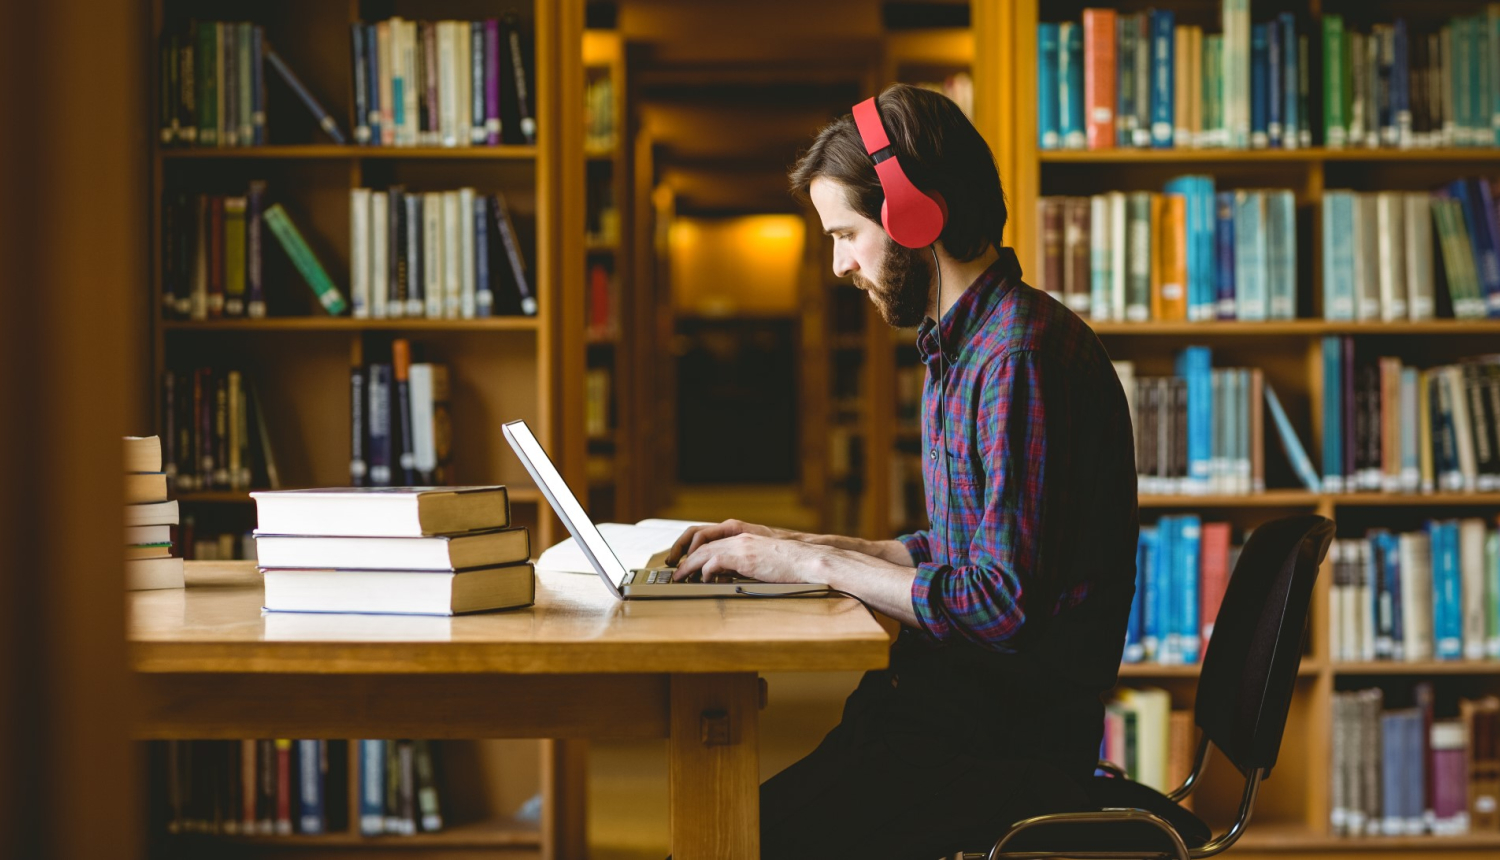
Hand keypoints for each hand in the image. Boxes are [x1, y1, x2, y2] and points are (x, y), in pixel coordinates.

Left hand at [671, 532, 829, 583]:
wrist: (808, 560)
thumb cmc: (790, 563)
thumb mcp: (762, 558)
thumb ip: (743, 561)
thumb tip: (727, 574)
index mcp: (742, 533)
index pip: (707, 533)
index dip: (690, 546)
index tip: (682, 559)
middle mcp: (738, 535)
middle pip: (699, 539)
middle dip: (683, 554)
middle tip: (674, 570)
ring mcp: (740, 544)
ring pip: (703, 550)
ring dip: (688, 565)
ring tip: (680, 577)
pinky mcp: (743, 556)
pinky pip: (714, 562)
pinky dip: (705, 572)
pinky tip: (704, 581)